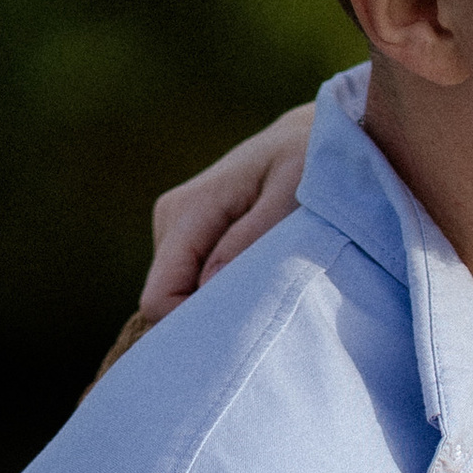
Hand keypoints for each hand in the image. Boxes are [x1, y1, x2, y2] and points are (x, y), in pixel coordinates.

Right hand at [141, 105, 315, 320]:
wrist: (311, 138)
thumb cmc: (309, 163)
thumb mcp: (291, 196)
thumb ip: (250, 239)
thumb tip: (208, 287)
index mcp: (188, 210)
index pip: (161, 297)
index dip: (193, 328)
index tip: (242, 334)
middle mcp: (171, 220)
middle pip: (168, 301)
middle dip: (209, 317)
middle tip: (265, 316)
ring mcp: (178, 229)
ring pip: (182, 295)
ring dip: (223, 302)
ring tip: (272, 283)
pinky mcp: (192, 237)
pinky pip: (196, 284)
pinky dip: (227, 291)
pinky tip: (262, 276)